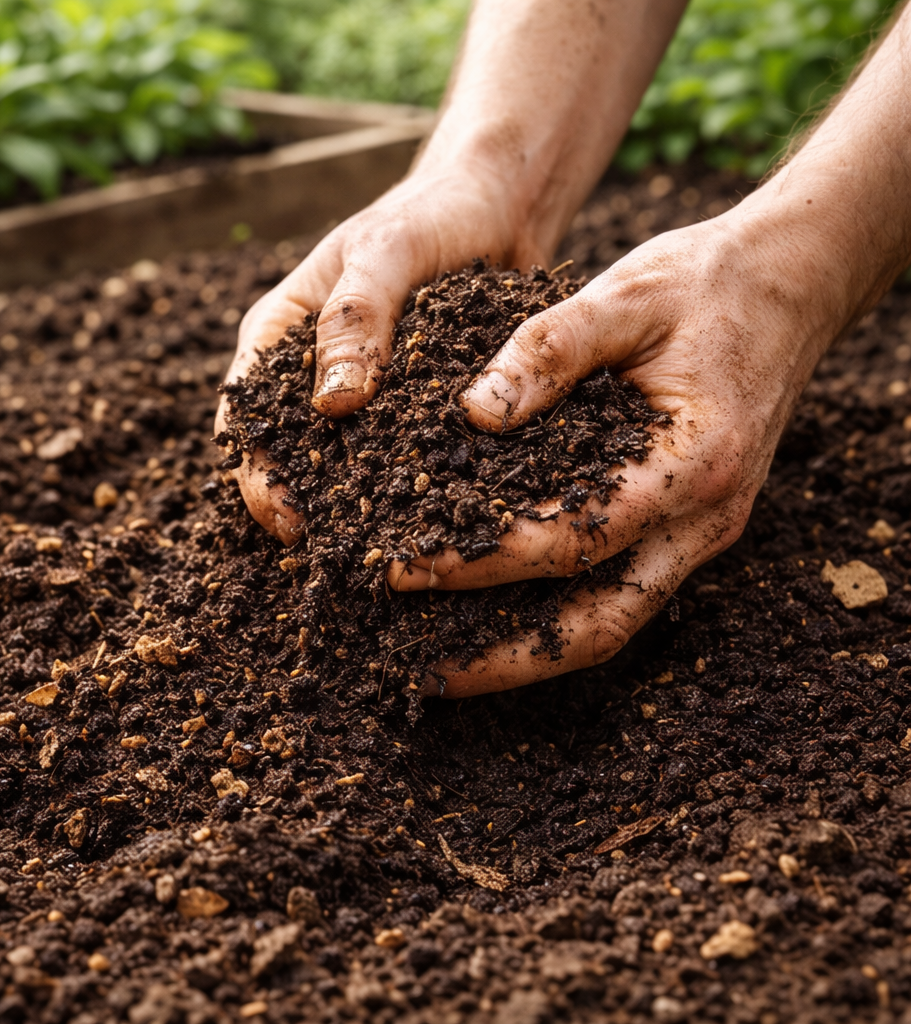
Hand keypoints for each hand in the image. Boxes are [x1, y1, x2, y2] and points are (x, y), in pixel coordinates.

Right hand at [214, 167, 545, 542]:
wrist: (497, 204)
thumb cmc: (432, 212)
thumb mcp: (387, 249)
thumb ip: (355, 315)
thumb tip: (330, 405)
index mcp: (278, 335)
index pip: (243, 419)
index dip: (257, 476)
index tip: (293, 522)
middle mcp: (310, 372)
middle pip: (287, 456)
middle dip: (306, 507)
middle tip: (343, 557)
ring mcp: (360, 394)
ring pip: (342, 465)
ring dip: (356, 508)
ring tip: (386, 552)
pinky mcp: (408, 408)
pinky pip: (399, 456)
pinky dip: (407, 487)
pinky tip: (432, 520)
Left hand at [390, 208, 836, 697]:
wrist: (793, 283)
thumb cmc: (707, 284)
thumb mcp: (624, 295)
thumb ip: (549, 350)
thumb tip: (473, 413)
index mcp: (695, 462)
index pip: (574, 539)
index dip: (482, 562)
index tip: (404, 568)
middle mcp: (705, 518)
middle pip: (601, 625)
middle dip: (506, 657)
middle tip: (422, 670)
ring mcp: (702, 531)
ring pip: (612, 622)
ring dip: (531, 654)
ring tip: (448, 666)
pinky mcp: (687, 526)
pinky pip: (620, 589)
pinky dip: (557, 613)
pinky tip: (499, 611)